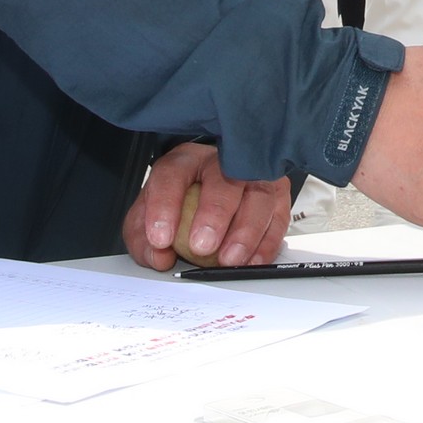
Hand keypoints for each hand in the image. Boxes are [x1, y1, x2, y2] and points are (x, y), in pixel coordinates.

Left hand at [125, 141, 287, 271]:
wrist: (207, 195)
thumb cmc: (180, 204)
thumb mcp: (148, 218)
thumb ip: (143, 239)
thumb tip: (159, 256)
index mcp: (183, 162)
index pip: (172, 175)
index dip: (165, 206)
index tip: (160, 238)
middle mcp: (221, 161)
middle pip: (224, 179)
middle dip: (214, 214)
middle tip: (202, 246)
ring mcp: (253, 174)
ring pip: (258, 196)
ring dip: (246, 231)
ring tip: (229, 259)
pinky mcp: (277, 193)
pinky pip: (279, 216)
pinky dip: (267, 242)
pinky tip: (253, 260)